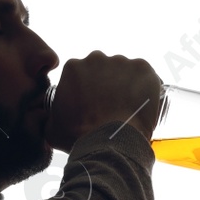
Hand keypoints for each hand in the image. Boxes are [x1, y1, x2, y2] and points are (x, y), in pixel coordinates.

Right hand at [45, 51, 162, 152]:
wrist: (108, 142)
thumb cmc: (79, 137)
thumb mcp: (52, 129)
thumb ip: (51, 117)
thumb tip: (52, 118)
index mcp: (73, 68)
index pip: (84, 75)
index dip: (90, 91)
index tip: (96, 106)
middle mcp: (96, 58)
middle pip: (104, 70)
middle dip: (108, 85)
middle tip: (113, 108)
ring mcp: (120, 62)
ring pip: (126, 72)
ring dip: (128, 86)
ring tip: (130, 109)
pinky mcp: (142, 69)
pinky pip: (146, 75)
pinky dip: (147, 87)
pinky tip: (144, 104)